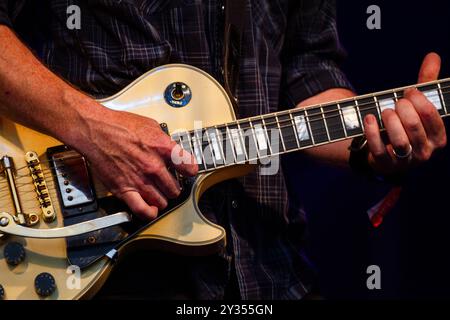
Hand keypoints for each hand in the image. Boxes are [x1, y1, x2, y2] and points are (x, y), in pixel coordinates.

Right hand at [72, 108, 197, 219]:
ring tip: (159, 194)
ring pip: (161, 201)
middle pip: (174, 188)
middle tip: (169, 184)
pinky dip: (149, 212)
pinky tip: (151, 209)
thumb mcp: (151, 125)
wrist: (95, 130)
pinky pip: (142, 209)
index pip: (187, 166)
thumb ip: (165, 141)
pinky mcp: (124, 189)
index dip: (189, 170)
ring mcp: (139, 180)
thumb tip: (173, 149)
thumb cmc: (118, 125)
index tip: (188, 172)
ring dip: (162, 199)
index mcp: (162, 148)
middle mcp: (153, 166)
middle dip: (173, 187)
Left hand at [364, 52, 446, 174]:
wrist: (385, 151)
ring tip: (385, 111)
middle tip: (396, 102)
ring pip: (400, 141)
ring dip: (390, 121)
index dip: (419, 100)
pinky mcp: (385, 165)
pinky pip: (378, 149)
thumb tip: (433, 56)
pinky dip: (372, 132)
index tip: (409, 92)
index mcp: (438, 138)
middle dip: (403, 109)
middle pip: (414, 126)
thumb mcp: (417, 106)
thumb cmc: (406, 125)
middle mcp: (424, 152)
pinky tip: (369, 118)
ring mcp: (405, 161)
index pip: (432, 116)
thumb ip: (426, 83)